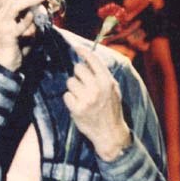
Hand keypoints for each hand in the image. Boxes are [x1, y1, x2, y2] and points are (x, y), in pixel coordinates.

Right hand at [0, 0, 51, 70]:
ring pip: (15, 6)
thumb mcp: (26, 27)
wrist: (6, 63)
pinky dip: (27, 21)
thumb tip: (42, 7)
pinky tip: (34, 17)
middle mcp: (3, 15)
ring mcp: (3, 25)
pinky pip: (18, 26)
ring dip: (31, 0)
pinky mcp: (7, 36)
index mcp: (6, 11)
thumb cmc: (17, 45)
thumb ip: (31, 17)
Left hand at [63, 46, 130, 160]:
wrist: (110, 132)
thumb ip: (102, 75)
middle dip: (79, 75)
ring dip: (74, 88)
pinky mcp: (76, 109)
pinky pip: (66, 95)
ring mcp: (86, 99)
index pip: (93, 60)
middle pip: (78, 69)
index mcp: (107, 81)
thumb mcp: (113, 89)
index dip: (83, 52)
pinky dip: (70, 99)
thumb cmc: (111, 109)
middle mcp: (96, 88)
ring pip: (70, 82)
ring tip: (82, 97)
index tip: (76, 47)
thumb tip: (87, 60)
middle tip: (84, 84)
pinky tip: (78, 105)